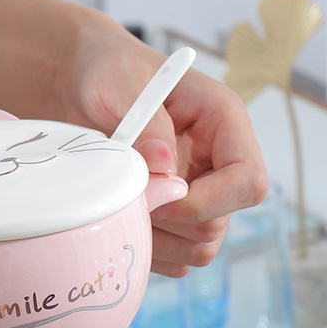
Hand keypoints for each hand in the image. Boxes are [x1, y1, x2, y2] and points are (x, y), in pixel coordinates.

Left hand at [70, 26, 268, 276]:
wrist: (79, 84)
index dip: (207, 201)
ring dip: (154, 240)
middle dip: (168, 221)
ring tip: (114, 204)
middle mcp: (217, 161)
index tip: (157, 196)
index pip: (247, 180)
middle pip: (219, 222)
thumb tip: (163, 166)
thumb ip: (146, 122)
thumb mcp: (120, 82)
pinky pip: (174, 256)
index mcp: (222, 121)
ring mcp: (198, 191)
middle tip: (122, 197)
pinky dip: (146, 249)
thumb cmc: (107, 70)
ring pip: (198, 247)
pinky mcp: (175, 214)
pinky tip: (117, 219)